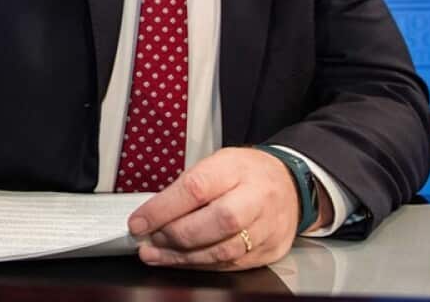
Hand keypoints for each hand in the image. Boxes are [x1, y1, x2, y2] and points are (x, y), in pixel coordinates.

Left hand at [126, 147, 298, 269]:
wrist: (291, 185)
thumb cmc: (246, 173)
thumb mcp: (216, 163)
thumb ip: (187, 186)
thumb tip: (152, 212)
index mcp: (236, 169)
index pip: (196, 188)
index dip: (163, 208)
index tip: (138, 221)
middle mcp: (256, 198)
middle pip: (216, 222)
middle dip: (175, 235)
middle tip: (150, 238)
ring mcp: (267, 228)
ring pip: (223, 251)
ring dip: (182, 257)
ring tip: (156, 254)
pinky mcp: (269, 252)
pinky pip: (231, 265)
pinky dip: (200, 265)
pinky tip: (180, 261)